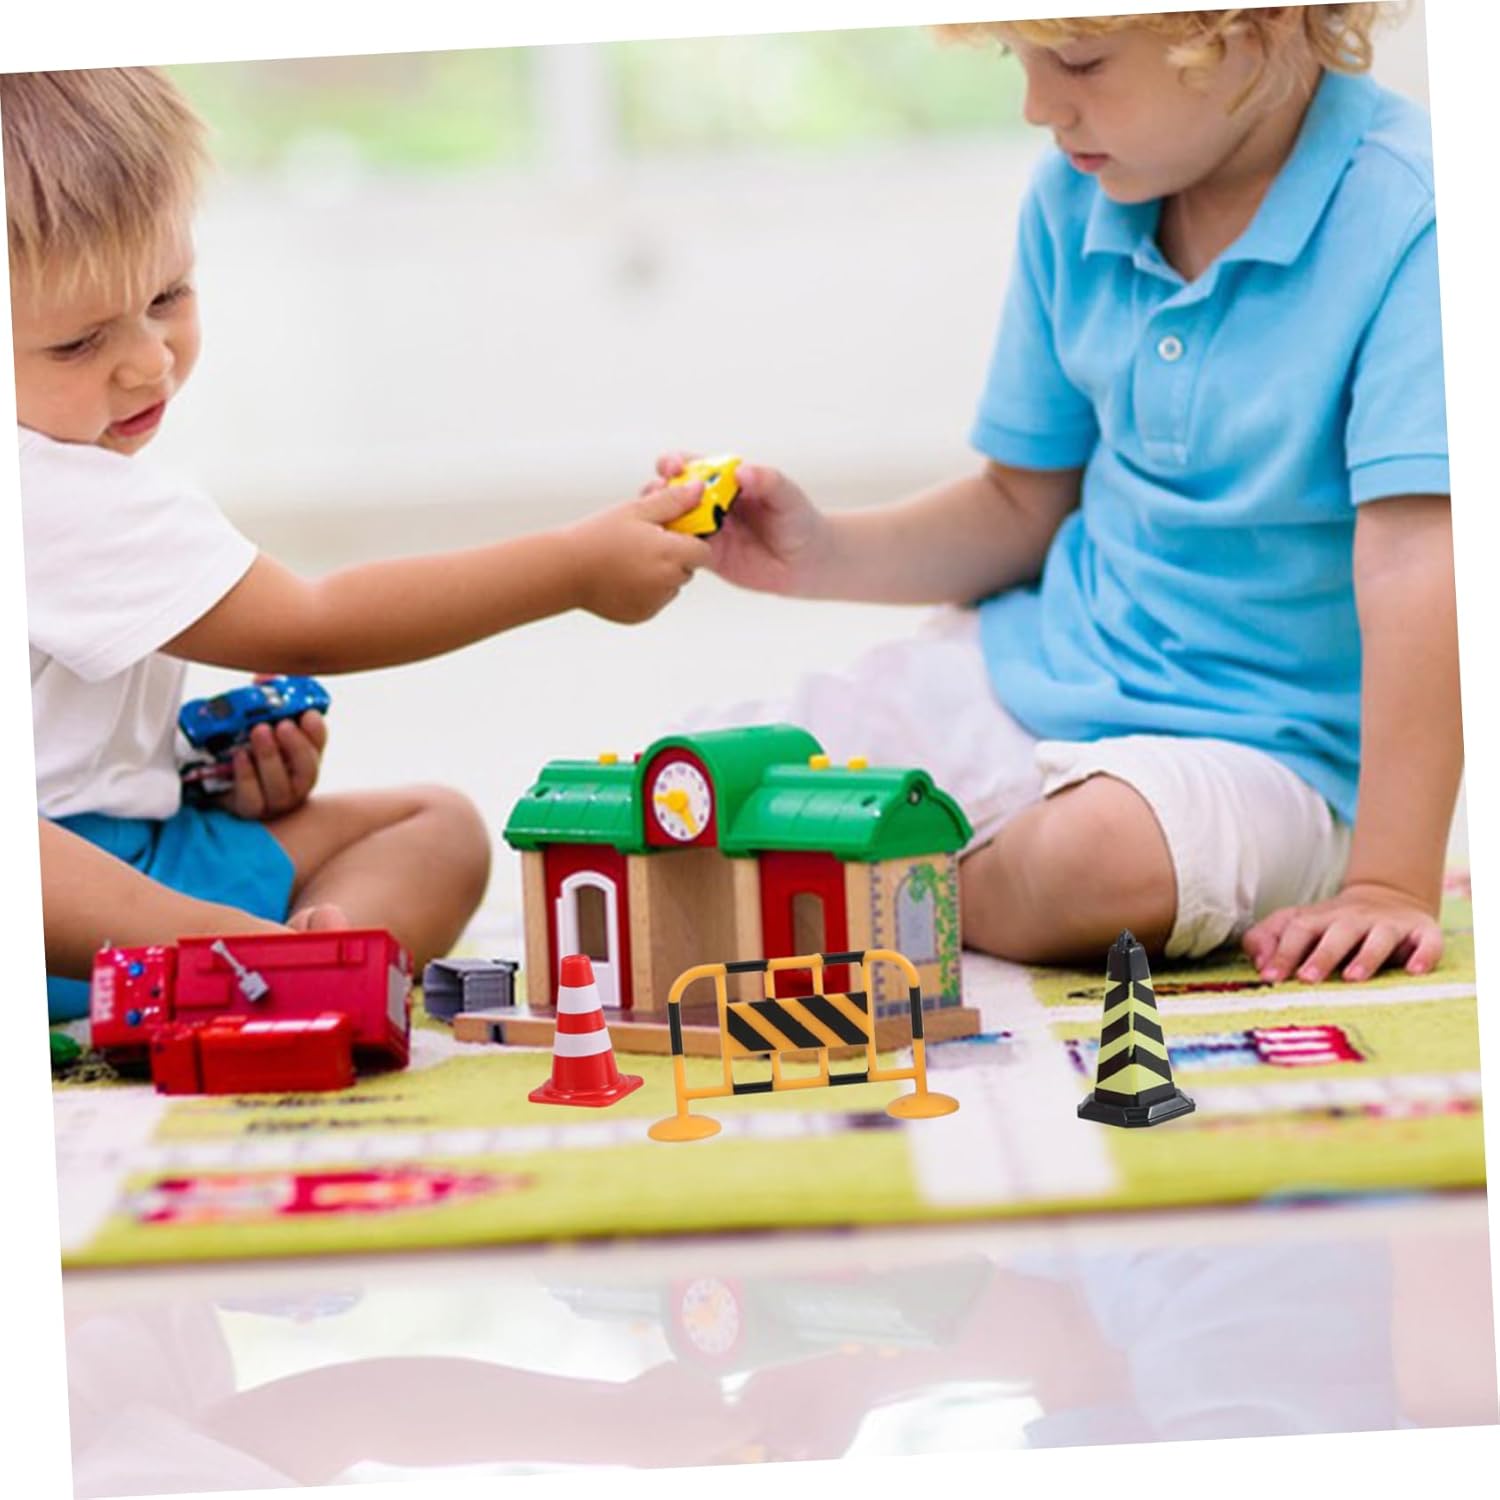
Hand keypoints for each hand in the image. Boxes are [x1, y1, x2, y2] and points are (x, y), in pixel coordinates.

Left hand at [219, 711, 326, 820]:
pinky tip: (240, 755)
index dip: (316, 731)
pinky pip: (252, 799)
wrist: (217, 780)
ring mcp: (275, 800)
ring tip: (259, 731)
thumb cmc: (243, 748)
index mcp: (304, 759)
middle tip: (283, 725)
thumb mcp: (257, 726)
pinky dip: (247, 776)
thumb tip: (263, 684)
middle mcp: (296, 783)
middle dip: (297, 746)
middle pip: (307, 771)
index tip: (308, 714)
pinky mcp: (251, 809)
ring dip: (270, 757)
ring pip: (281, 787)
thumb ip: (267, 707)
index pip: (318, 745)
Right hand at [567, 487, 709, 622]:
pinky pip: (656, 600)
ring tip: (631, 560)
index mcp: (670, 553)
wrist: (565, 570)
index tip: (670, 532)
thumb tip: (699, 489)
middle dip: (675, 556)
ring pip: (673, 585)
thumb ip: (672, 501)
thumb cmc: (598, 535)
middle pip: (688, 569)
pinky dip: (646, 590)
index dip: (690, 540)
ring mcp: (655, 601)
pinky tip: (623, 577)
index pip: (703, 551)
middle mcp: (667, 582)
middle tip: (646, 544)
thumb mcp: (636, 510)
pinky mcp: (642, 615)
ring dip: (662, 574)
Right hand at [649, 451, 830, 595]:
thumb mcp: (787, 496)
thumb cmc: (798, 520)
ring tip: (656, 522)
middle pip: (674, 492)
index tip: (672, 466)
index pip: (693, 466)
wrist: (807, 561)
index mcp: (726, 481)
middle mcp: (711, 503)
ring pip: (674, 521)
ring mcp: (707, 530)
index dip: (677, 463)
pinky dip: (672, 548)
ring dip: (660, 520)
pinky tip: (666, 550)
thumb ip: (767, 481)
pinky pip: (684, 551)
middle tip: (656, 493)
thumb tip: (742, 472)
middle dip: (659, 490)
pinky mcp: (708, 556)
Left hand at [1242, 880, 1442, 983]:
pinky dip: (1423, 955)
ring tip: (1353, 977)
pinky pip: (1426, 942)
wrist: (1388, 897)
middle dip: (1321, 955)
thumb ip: (1268, 939)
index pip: (1297, 930)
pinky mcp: (1422, 932)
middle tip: (1307, 979)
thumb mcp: (1297, 925)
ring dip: (1366, 956)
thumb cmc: (1331, 925)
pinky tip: (1414, 971)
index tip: (1269, 977)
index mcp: (1319, 919)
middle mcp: (1353, 919)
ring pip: (1378, 937)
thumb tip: (1258, 963)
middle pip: (1336, 933)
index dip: (1283, 952)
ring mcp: (1389, 924)